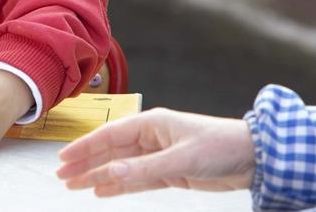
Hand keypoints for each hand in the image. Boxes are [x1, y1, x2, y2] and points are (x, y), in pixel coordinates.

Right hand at [56, 108, 254, 196]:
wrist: (253, 158)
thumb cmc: (220, 146)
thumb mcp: (180, 159)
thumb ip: (143, 169)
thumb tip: (109, 173)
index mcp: (151, 124)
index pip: (109, 135)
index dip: (85, 147)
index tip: (63, 159)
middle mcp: (151, 137)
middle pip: (110, 151)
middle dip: (86, 164)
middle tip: (62, 176)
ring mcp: (159, 155)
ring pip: (121, 167)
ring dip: (98, 176)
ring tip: (75, 186)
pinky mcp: (169, 172)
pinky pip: (136, 179)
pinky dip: (118, 185)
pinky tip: (102, 191)